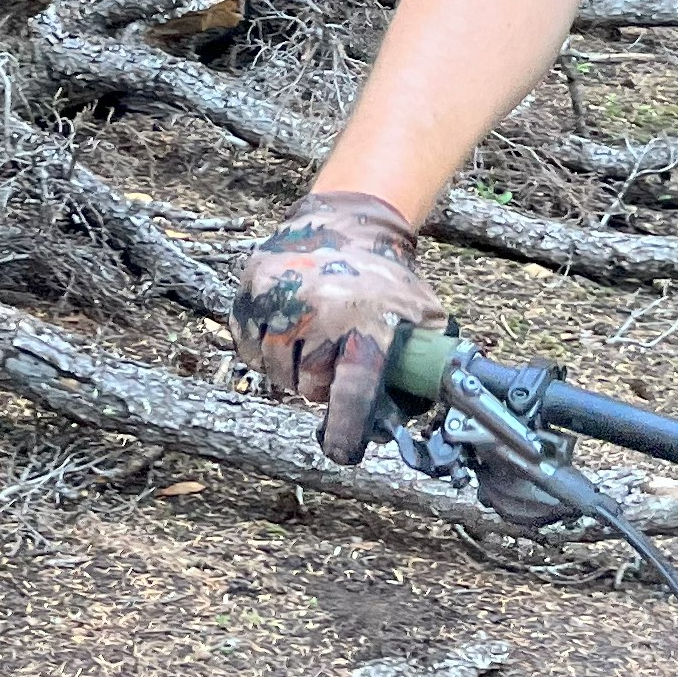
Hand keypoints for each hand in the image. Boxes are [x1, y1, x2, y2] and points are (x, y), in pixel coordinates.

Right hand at [234, 189, 445, 463]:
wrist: (348, 224)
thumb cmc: (388, 281)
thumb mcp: (423, 316)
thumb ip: (428, 366)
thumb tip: (426, 417)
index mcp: (368, 324)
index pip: (353, 394)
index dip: (346, 431)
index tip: (342, 452)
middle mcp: (323, 312)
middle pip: (309, 387)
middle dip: (321, 385)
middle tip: (333, 364)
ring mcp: (282, 299)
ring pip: (275, 371)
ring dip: (292, 370)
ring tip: (312, 345)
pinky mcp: (253, 288)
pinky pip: (249, 346)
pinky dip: (263, 350)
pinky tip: (286, 331)